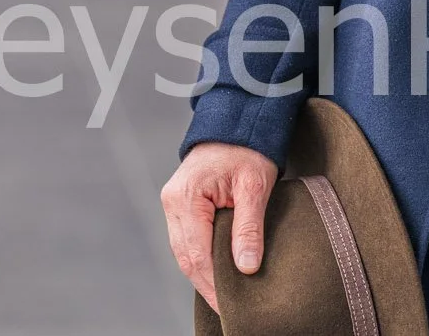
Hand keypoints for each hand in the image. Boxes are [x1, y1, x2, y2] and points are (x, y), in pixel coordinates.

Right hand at [162, 141, 280, 312]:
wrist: (238, 121)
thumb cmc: (249, 147)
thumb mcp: (255, 186)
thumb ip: (249, 227)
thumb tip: (246, 268)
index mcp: (186, 197)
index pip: (197, 253)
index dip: (213, 283)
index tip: (231, 305)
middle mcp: (172, 202)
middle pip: (186, 257)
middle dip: (207, 285)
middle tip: (230, 308)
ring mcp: (173, 204)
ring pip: (184, 252)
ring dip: (203, 274)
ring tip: (225, 297)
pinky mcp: (181, 205)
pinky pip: (188, 240)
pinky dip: (201, 258)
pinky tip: (218, 273)